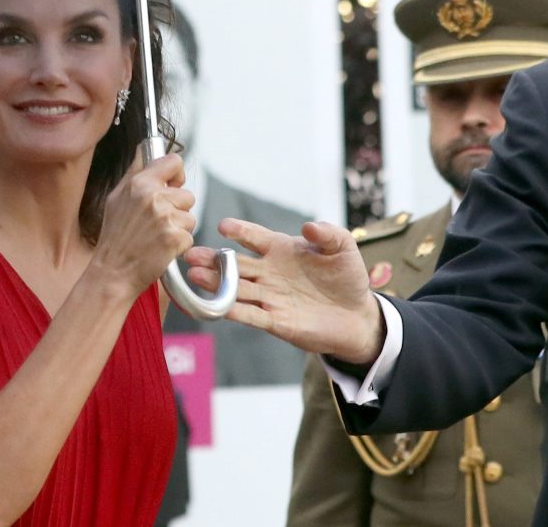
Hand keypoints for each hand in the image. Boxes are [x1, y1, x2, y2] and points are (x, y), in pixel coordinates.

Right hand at [92, 147, 195, 297]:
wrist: (112, 273)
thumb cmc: (115, 237)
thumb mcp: (116, 197)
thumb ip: (135, 171)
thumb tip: (145, 147)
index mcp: (139, 183)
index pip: (174, 161)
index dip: (176, 175)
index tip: (171, 186)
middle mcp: (153, 197)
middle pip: (186, 194)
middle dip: (177, 209)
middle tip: (155, 224)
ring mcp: (165, 217)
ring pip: (190, 215)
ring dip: (179, 227)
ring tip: (156, 237)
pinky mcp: (176, 237)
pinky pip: (190, 234)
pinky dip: (179, 243)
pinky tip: (161, 248)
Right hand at [185, 219, 384, 364]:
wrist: (356, 316)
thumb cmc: (347, 277)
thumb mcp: (343, 248)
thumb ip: (328, 234)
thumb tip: (308, 227)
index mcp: (282, 250)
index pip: (255, 237)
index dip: (240, 231)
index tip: (224, 226)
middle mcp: (270, 272)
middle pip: (236, 264)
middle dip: (213, 259)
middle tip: (190, 254)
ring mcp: (270, 297)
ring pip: (237, 289)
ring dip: (216, 283)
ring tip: (194, 276)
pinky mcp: (276, 321)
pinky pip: (251, 315)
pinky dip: (234, 311)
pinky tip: (218, 306)